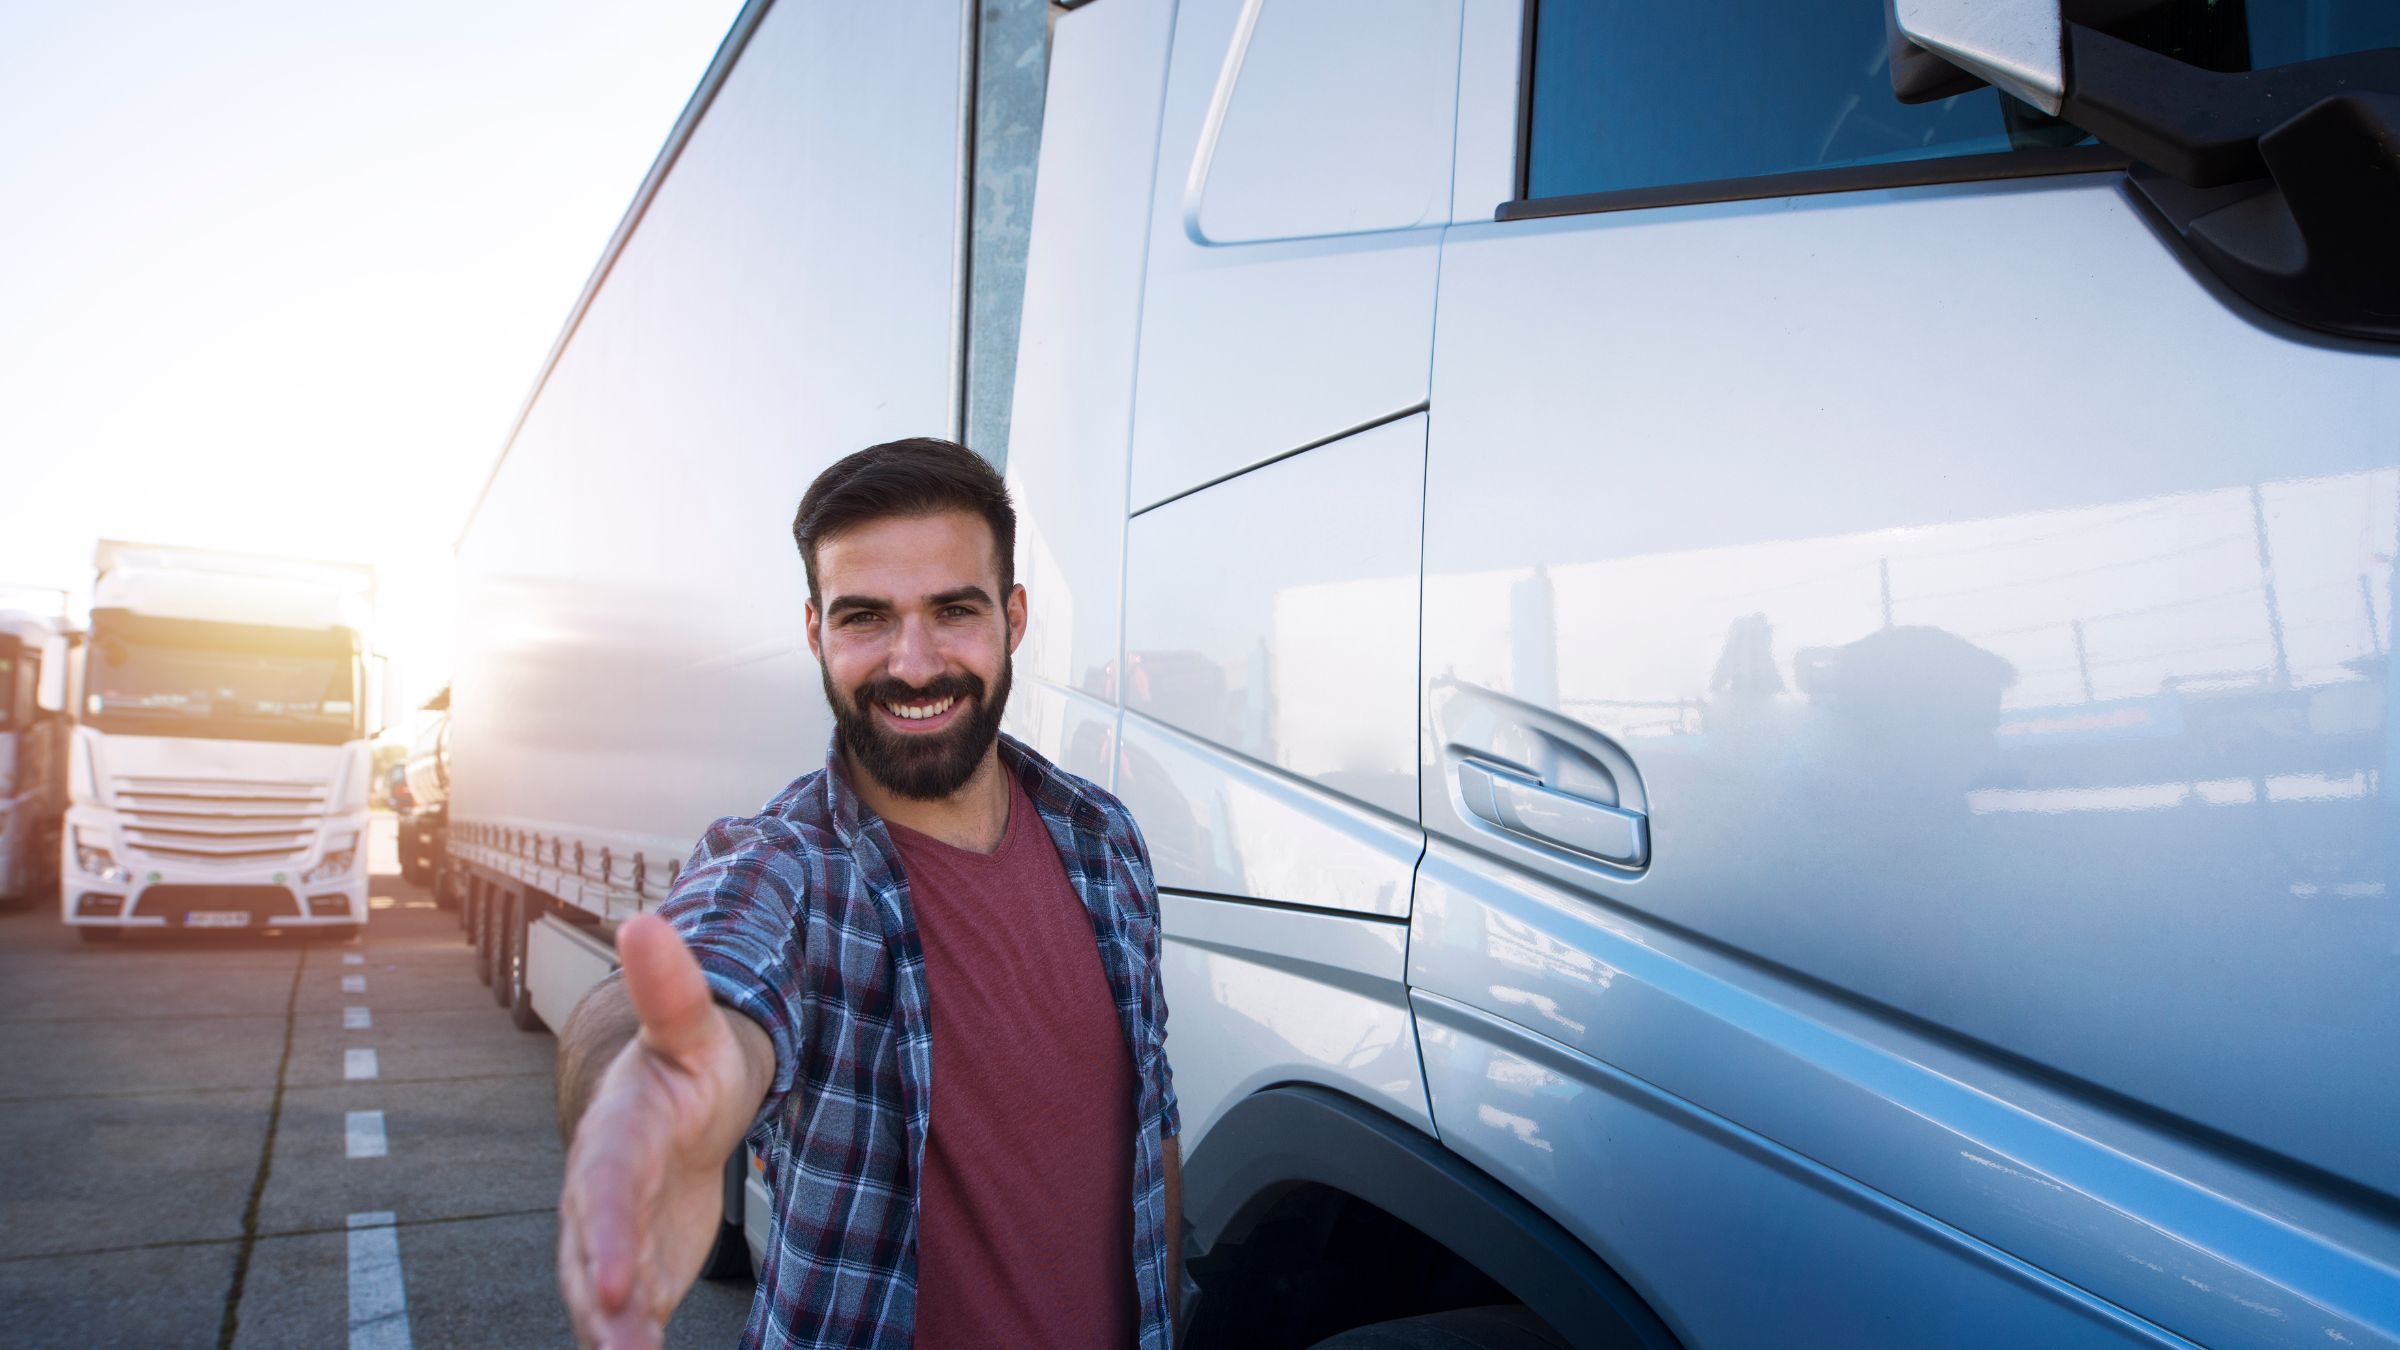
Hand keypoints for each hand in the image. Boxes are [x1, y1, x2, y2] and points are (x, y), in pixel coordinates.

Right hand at [557, 914, 766, 1348]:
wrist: (685, 1104)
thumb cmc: (690, 1066)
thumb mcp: (694, 1029)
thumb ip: (672, 989)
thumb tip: (644, 920)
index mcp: (616, 1135)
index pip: (605, 1188)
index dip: (609, 1234)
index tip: (618, 1285)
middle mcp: (600, 1195)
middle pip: (592, 1256)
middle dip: (600, 1308)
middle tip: (620, 1347)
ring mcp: (614, 1238)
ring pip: (599, 1298)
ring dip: (613, 1336)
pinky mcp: (636, 1273)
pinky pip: (628, 1318)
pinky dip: (632, 1343)